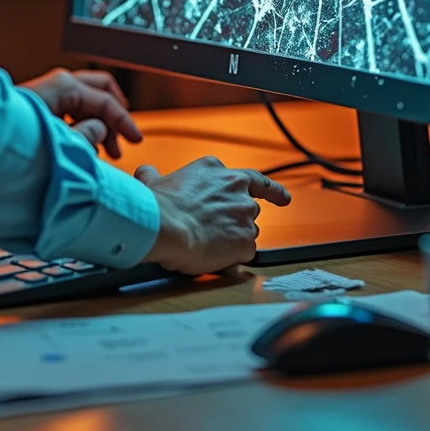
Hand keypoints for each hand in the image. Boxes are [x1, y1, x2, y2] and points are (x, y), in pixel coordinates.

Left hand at [22, 67, 142, 157]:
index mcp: (64, 87)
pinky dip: (83, 123)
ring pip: (86, 99)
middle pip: (100, 89)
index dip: (124, 122)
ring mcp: (47, 92)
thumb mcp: (61, 144)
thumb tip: (100, 131)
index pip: (105, 101)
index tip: (136, 141)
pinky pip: (70, 108)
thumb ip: (88, 137)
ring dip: (99, 121)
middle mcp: (57, 84)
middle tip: (122, 142)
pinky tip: (83, 145)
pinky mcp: (38, 105)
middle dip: (114, 114)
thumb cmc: (13, 144)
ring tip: (103, 151)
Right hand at [136, 156, 290, 272]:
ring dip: (232, 239)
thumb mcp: (154, 182)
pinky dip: (231, 257)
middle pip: (248, 208)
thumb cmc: (160, 206)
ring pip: (246, 231)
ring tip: (209, 245)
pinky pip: (243, 252)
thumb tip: (147, 174)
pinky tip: (214, 258)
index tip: (282, 197)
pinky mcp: (246, 242)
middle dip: (236, 220)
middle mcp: (237, 190)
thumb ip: (155, 176)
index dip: (271, 190)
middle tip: (219, 230)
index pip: (254, 179)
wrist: (166, 226)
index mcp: (217, 171)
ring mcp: (245, 217)